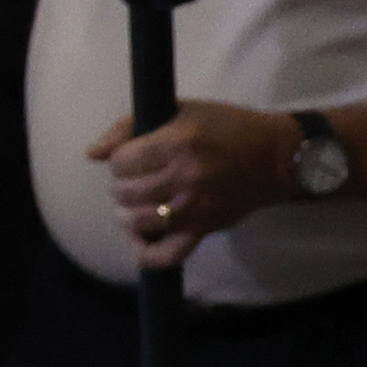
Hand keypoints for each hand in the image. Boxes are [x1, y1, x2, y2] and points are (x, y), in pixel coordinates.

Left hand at [90, 100, 295, 266]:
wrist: (274, 157)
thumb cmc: (226, 127)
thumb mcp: (180, 111)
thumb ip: (129, 127)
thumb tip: (92, 154)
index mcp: (177, 143)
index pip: (121, 162)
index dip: (120, 159)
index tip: (132, 157)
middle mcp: (184, 177)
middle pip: (124, 192)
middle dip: (122, 185)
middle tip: (137, 180)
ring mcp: (194, 207)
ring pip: (138, 221)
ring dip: (130, 214)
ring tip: (138, 204)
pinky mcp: (204, 229)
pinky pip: (167, 255)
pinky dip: (147, 253)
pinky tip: (142, 239)